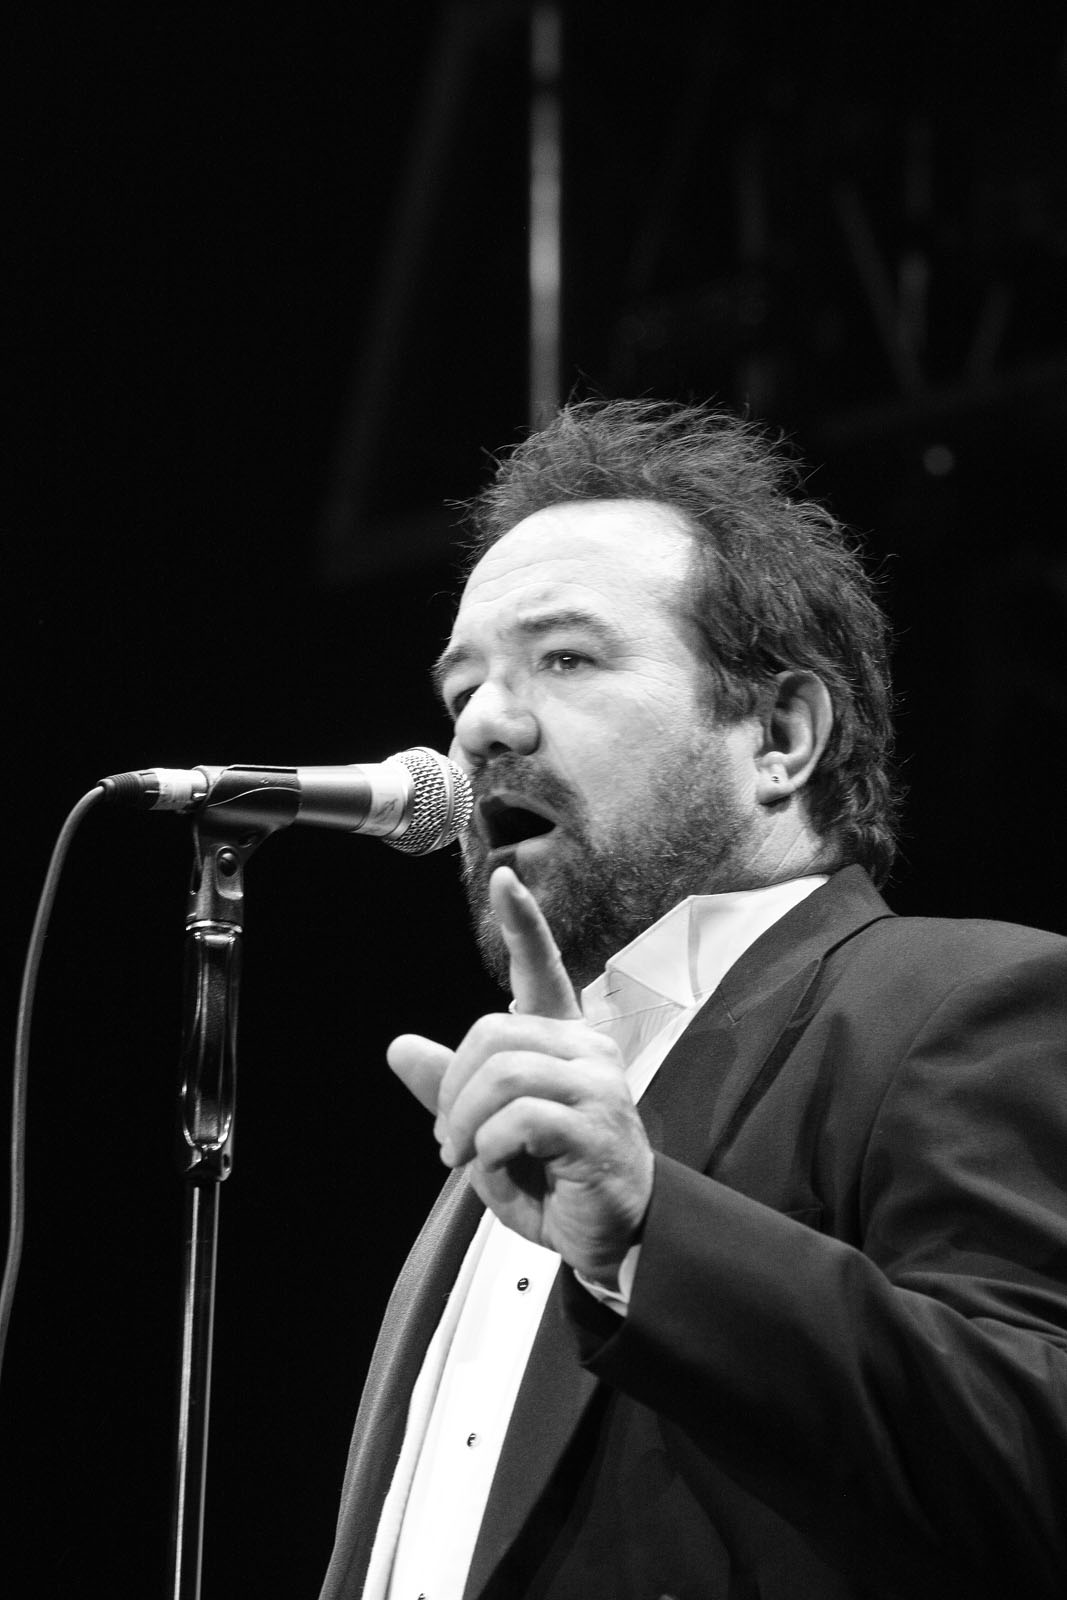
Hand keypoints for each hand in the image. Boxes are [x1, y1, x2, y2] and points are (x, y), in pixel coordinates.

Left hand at [387, 867, 653, 1280]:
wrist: (608, 1237)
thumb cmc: (554, 1177)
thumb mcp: (487, 1131)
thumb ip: (450, 1089)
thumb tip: (398, 1047)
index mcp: (562, 1040)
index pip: (543, 969)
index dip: (524, 923)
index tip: (506, 879)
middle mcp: (585, 1050)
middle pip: (491, 1033)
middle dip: (452, 1089)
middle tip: (450, 1140)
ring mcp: (597, 1086)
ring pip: (502, 1072)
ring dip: (465, 1122)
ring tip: (465, 1156)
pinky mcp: (596, 1127)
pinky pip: (520, 1117)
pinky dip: (491, 1145)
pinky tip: (496, 1165)